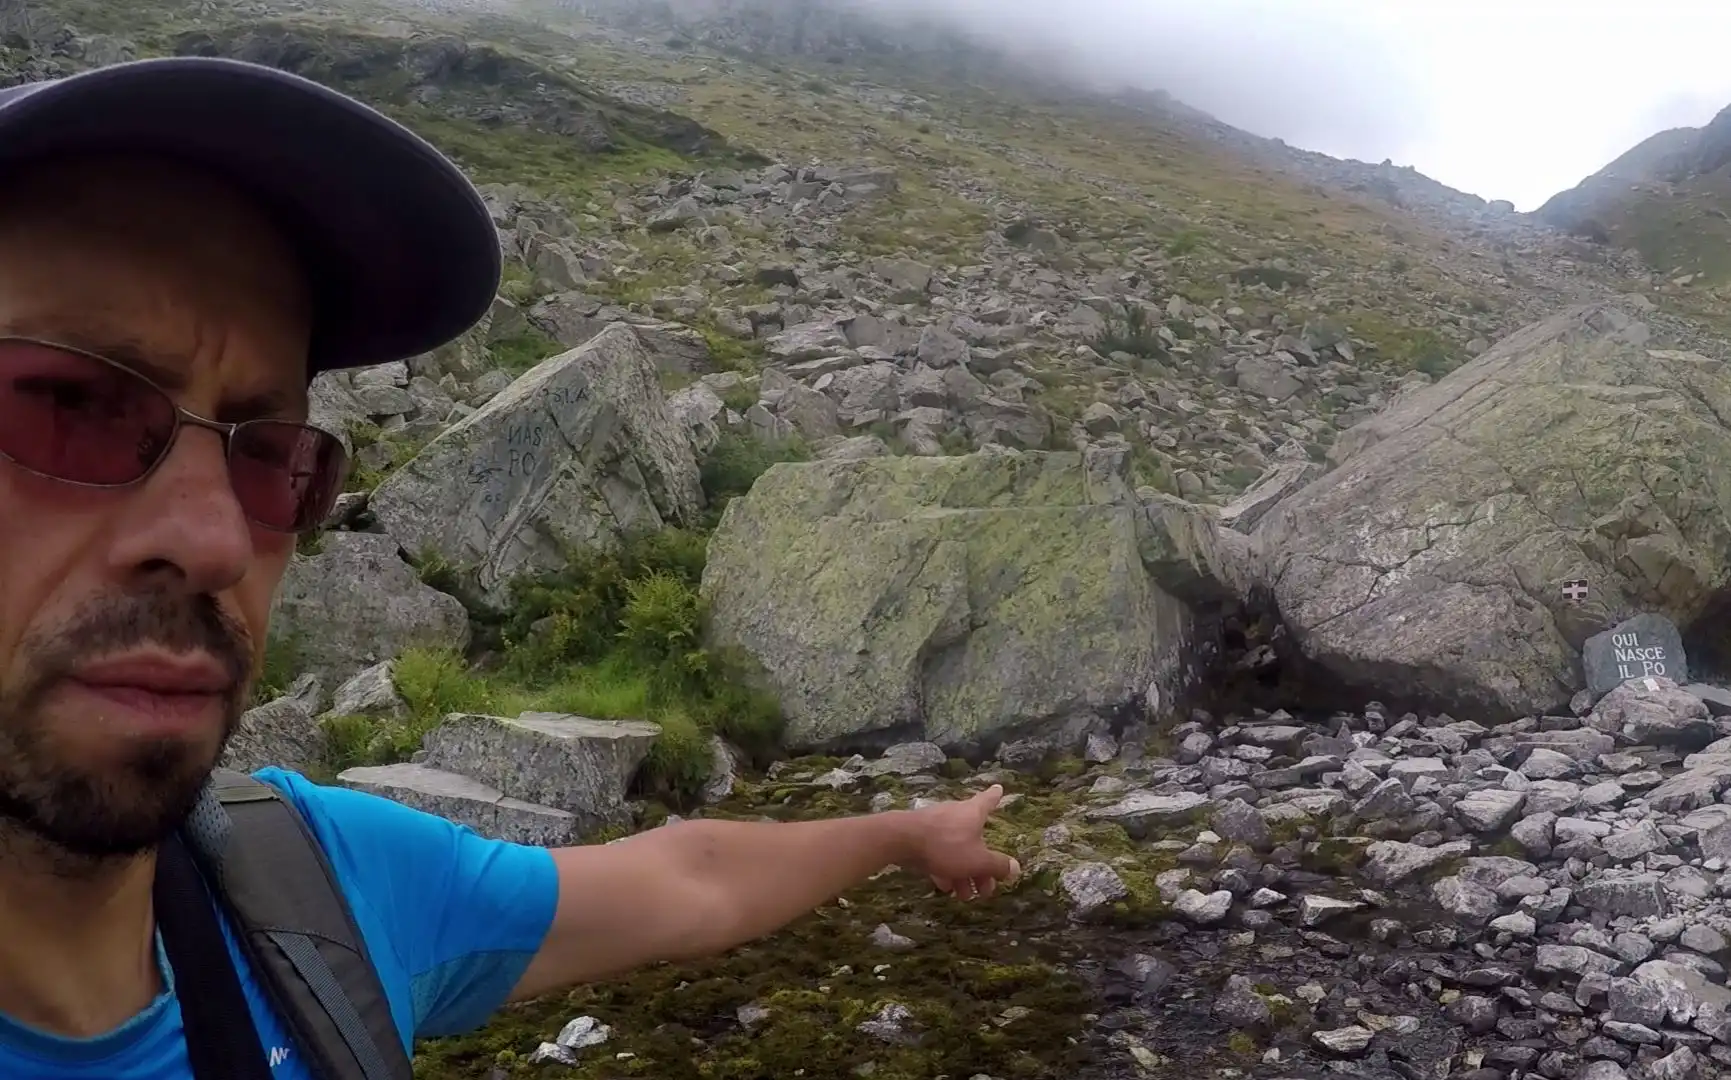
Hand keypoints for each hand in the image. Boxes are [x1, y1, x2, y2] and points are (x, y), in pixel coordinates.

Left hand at [904, 784, 1021, 900]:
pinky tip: (945, 887)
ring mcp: (936, 824)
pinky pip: (938, 853)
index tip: (999, 788)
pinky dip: (945, 869)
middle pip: (975, 838)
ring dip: (963, 873)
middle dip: (982, 865)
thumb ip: (997, 865)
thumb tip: (1016, 868)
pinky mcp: (919, 836)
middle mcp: (956, 814)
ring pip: (956, 850)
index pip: (989, 800)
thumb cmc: (945, 846)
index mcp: (973, 813)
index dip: (995, 796)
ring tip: (965, 896)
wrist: (900, 840)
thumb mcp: (977, 860)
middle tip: (986, 889)